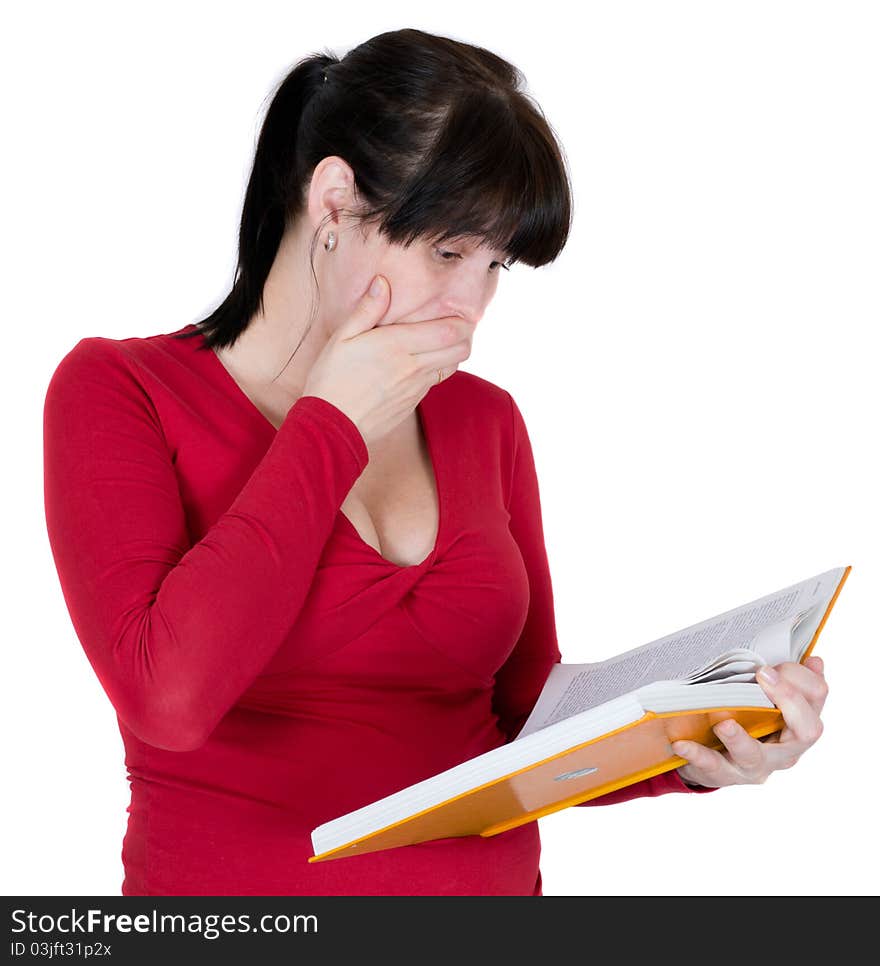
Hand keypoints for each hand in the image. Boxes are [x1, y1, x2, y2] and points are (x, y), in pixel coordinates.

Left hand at [671, 655, 827, 788]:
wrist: (715, 762)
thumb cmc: (749, 724)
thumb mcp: (769, 703)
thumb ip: (790, 681)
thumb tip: (815, 660)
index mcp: (799, 726)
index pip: (816, 700)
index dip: (802, 679)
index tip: (772, 665)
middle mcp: (785, 751)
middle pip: (806, 731)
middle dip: (789, 700)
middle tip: (763, 675)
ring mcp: (755, 766)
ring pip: (755, 755)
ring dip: (740, 738)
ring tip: (725, 724)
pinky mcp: (724, 775)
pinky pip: (712, 766)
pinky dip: (697, 754)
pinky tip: (682, 744)